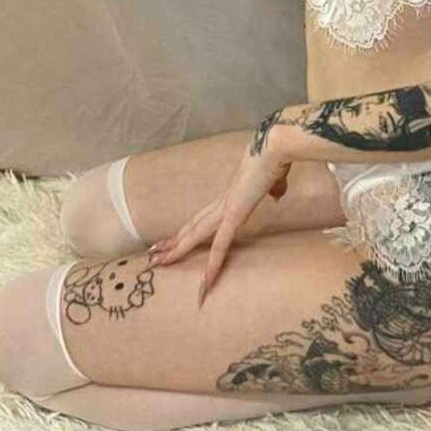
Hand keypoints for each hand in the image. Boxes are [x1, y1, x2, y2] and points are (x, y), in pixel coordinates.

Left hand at [147, 141, 291, 306]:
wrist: (276, 147)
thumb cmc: (277, 159)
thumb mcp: (275, 180)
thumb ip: (274, 189)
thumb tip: (276, 194)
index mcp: (231, 195)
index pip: (203, 217)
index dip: (187, 229)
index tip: (174, 240)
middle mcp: (223, 202)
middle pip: (191, 226)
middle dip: (172, 243)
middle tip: (153, 257)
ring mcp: (226, 208)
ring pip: (194, 235)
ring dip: (177, 251)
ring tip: (157, 265)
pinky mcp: (235, 214)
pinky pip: (220, 246)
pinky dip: (212, 265)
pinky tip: (205, 282)